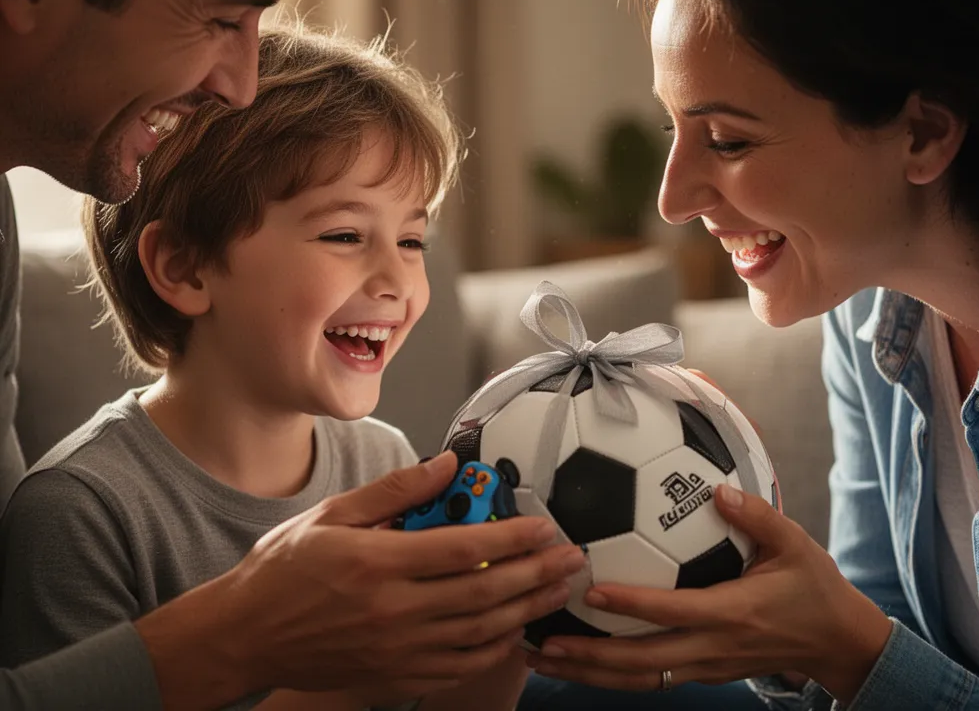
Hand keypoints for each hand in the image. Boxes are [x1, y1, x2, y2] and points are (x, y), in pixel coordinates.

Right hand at [138, 452, 583, 707]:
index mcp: (379, 564)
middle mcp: (395, 611)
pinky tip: (516, 633)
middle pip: (484, 593)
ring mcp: (398, 650)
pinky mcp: (396, 677)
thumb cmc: (284, 570)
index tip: (542, 526)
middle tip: (572, 559)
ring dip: (528, 610)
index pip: (463, 550)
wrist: (246, 636)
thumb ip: (394, 491)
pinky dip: (495, 651)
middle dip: (537, 574)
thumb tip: (446, 463)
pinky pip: (460, 667)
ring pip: (481, 632)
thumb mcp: (332, 515)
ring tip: (559, 591)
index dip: (511, 538)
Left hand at [525, 485, 891, 704]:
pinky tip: (580, 663)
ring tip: (542, 660)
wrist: (837, 643)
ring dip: (590, 673)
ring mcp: (705, 666)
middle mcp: (711, 647)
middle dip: (589, 656)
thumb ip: (758, 516)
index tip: (590, 590)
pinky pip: (652, 678)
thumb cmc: (814, 589)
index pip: (671, 612)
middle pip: (641, 661)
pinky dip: (612, 674)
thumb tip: (717, 490)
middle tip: (541, 643)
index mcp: (731, 613)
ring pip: (640, 679)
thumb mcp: (796, 545)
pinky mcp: (703, 672)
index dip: (630, 604)